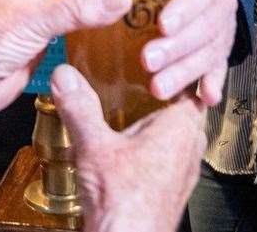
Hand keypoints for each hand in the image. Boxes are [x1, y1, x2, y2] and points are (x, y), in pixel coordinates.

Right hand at [51, 65, 205, 231]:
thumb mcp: (93, 145)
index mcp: (180, 128)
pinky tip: (129, 142)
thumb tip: (65, 76)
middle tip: (144, 73)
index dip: (176, 64)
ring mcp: (184, 169)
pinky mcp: (172, 185)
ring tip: (135, 103)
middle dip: (166, 90)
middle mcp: (190, 147)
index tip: (160, 51)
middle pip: (186, 105)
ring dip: (161, 117)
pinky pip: (169, 152)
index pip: (191, 82)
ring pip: (180, 131)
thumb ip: (79, 106)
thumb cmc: (124, 204)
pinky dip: (154, 141)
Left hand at [141, 0, 236, 104]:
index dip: (184, 8)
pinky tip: (205, 99)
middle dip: (176, 47)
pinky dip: (211, 84)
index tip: (163, 25)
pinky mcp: (217, 52)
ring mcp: (221, 30)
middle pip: (204, 26)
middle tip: (148, 61)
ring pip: (210, 52)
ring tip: (159, 89)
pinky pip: (217, 70)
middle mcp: (217, 2)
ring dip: (185, 72)